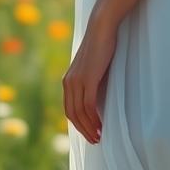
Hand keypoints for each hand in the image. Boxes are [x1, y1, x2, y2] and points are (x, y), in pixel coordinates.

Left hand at [62, 17, 117, 144]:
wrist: (101, 29)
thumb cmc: (101, 46)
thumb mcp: (91, 67)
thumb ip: (89, 81)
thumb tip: (95, 95)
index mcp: (68, 80)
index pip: (69, 109)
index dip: (78, 124)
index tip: (89, 133)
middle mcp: (69, 82)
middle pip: (72, 114)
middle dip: (83, 130)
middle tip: (95, 140)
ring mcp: (77, 81)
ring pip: (80, 113)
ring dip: (90, 127)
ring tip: (99, 137)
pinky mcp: (88, 79)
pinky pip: (89, 106)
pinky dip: (94, 119)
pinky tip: (101, 125)